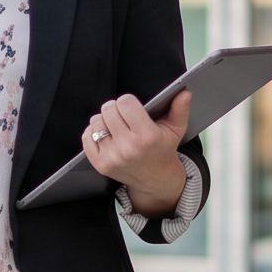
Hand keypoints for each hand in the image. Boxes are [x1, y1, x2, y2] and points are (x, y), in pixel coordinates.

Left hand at [85, 89, 191, 213]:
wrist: (155, 179)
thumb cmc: (163, 149)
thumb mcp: (175, 129)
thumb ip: (180, 109)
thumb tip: (185, 92)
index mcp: (147, 136)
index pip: (125, 102)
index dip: (128, 101)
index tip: (133, 107)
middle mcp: (128, 148)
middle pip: (108, 109)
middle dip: (115, 108)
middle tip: (123, 115)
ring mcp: (112, 157)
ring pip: (96, 122)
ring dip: (104, 120)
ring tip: (116, 125)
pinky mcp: (100, 164)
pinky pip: (87, 137)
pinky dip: (94, 132)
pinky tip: (107, 135)